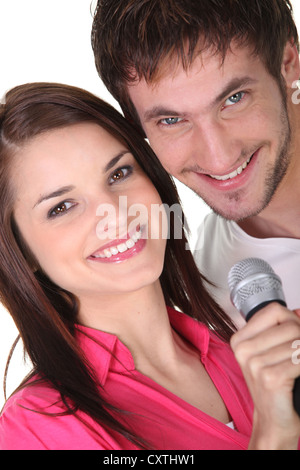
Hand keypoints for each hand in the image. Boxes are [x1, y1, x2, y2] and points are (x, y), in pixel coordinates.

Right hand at [230, 303, 299, 449]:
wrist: (274, 420)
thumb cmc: (275, 386)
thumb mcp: (272, 353)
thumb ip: (282, 329)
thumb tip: (299, 311)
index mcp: (240, 339)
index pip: (274, 310)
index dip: (292, 320)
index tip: (293, 336)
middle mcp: (243, 349)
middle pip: (290, 326)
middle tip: (297, 357)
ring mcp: (254, 363)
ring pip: (297, 343)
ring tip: (296, 367)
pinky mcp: (269, 378)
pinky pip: (299, 361)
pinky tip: (296, 378)